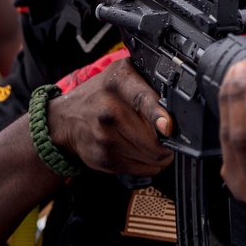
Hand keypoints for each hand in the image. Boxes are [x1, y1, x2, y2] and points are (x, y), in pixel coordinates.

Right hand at [47, 58, 173, 175]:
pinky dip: (147, 164)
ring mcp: (105, 137)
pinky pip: (141, 169)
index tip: (167, 127)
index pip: (141, 99)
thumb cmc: (102, 94)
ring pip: (151, 157)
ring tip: (152, 142)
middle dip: (168, 141)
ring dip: (160, 154)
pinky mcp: (103, 159)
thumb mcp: (123, 76)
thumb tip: (179, 103)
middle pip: (152, 138)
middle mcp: (109, 110)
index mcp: (118, 83)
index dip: (157, 115)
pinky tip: (138, 150)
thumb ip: (149, 84)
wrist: (66, 118)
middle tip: (169, 136)